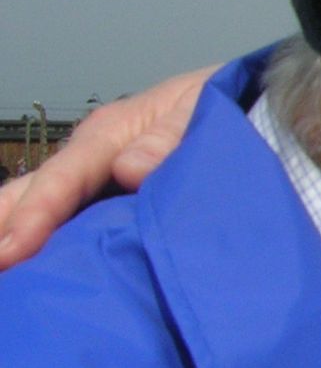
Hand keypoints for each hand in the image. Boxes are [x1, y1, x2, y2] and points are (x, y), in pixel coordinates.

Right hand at [0, 66, 211, 267]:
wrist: (249, 103)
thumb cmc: (221, 103)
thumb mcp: (202, 108)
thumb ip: (171, 138)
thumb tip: (130, 169)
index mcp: (110, 133)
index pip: (64, 179)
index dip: (36, 215)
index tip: (12, 251)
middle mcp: (93, 156)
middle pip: (34, 191)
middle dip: (2, 226)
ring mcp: (98, 177)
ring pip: (39, 203)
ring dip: (10, 231)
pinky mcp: (112, 197)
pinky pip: (70, 218)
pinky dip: (39, 238)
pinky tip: (24, 265)